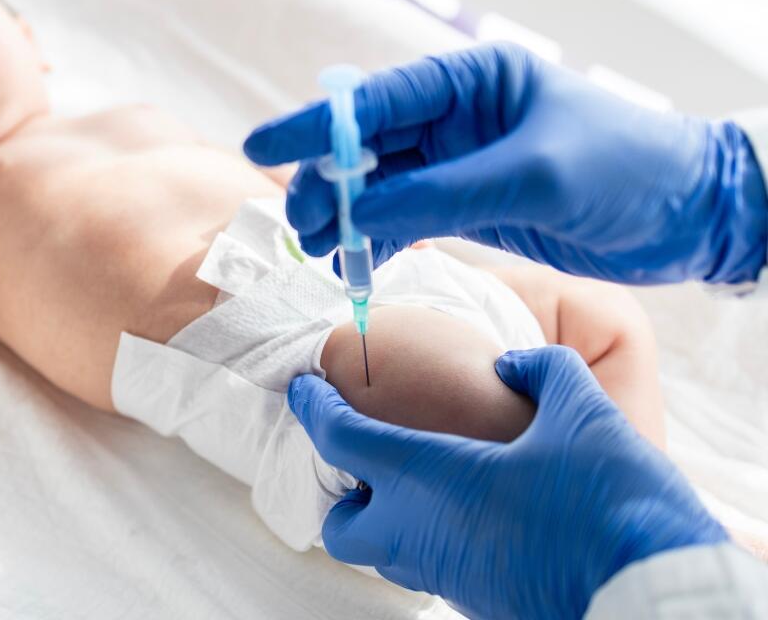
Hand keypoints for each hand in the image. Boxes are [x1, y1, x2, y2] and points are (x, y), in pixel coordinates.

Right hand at [244, 43, 767, 283]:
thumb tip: (356, 212)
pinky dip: (380, 239)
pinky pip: (408, 219)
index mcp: (471, 82)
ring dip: (346, 218)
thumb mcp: (530, 176)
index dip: (316, 126)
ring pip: (382, 188)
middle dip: (327, 183)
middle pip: (368, 147)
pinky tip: (357, 262)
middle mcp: (458, 119)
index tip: (264, 149)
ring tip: (318, 252)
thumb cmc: (624, 170)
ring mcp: (462, 164)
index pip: (376, 101)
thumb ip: (439, 193)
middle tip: (298, 225)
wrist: (688, 214)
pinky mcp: (472, 206)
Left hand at [288, 346, 727, 619]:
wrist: (655, 599)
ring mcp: (449, 578)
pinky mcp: (482, 603)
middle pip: (343, 525)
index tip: (303, 387)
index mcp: (429, 478)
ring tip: (432, 478)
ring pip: (389, 552)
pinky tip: (481, 512)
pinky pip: (435, 569)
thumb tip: (511, 363)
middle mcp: (422, 535)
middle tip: (373, 457)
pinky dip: (437, 539)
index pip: (340, 439)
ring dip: (392, 516)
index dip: (314, 407)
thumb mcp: (584, 413)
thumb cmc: (612, 504)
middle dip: (343, 492)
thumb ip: (542, 371)